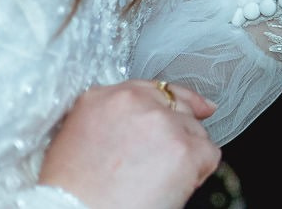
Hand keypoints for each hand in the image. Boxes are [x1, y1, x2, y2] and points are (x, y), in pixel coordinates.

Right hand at [37, 79, 219, 208]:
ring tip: (155, 180)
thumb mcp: (77, 139)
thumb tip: (137, 120)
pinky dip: (198, 173)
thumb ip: (110, 118)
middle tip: (168, 157)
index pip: (151, 88)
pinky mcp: (185, 149)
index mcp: (102, 98)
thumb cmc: (73, 193)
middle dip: (179, 129)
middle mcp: (135, 102)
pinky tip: (172, 187)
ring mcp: (163, 124)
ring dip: (185, 155)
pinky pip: (208, 155)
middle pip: (177, 106)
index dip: (171, 102)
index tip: (191, 106)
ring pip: (194, 131)